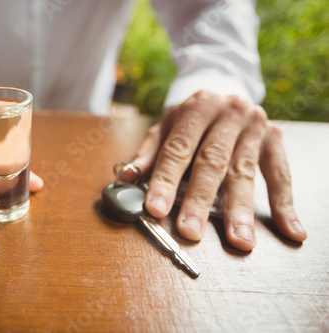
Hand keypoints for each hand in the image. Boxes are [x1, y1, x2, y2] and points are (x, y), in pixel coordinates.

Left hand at [128, 90, 306, 250]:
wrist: (227, 90)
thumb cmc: (192, 117)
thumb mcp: (167, 127)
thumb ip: (149, 152)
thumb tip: (126, 177)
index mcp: (196, 108)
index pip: (177, 149)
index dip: (165, 180)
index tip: (155, 209)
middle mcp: (228, 114)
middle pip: (212, 162)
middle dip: (200, 200)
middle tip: (191, 231)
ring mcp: (254, 127)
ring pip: (245, 172)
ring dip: (240, 210)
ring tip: (239, 241)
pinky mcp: (274, 139)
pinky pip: (281, 174)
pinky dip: (285, 204)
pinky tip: (290, 230)